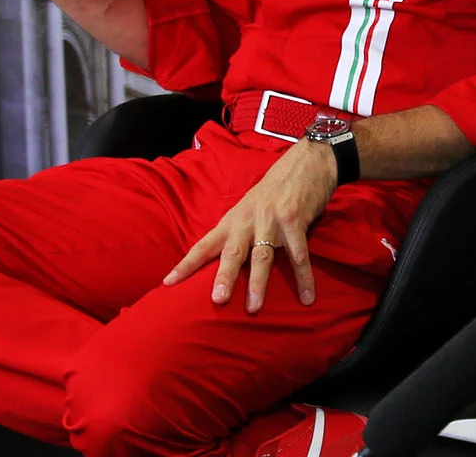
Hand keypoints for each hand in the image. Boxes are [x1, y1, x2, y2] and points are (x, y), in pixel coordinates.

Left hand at [163, 141, 337, 311]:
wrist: (302, 165)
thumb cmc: (271, 194)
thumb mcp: (246, 211)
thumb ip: (236, 236)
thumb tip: (221, 266)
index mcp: (231, 222)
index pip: (203, 245)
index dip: (186, 264)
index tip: (168, 282)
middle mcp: (246, 221)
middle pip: (231, 252)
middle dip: (224, 276)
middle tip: (217, 300)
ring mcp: (270, 221)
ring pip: (262, 256)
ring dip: (258, 283)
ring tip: (254, 308)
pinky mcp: (294, 221)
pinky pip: (299, 255)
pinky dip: (304, 277)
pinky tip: (307, 297)